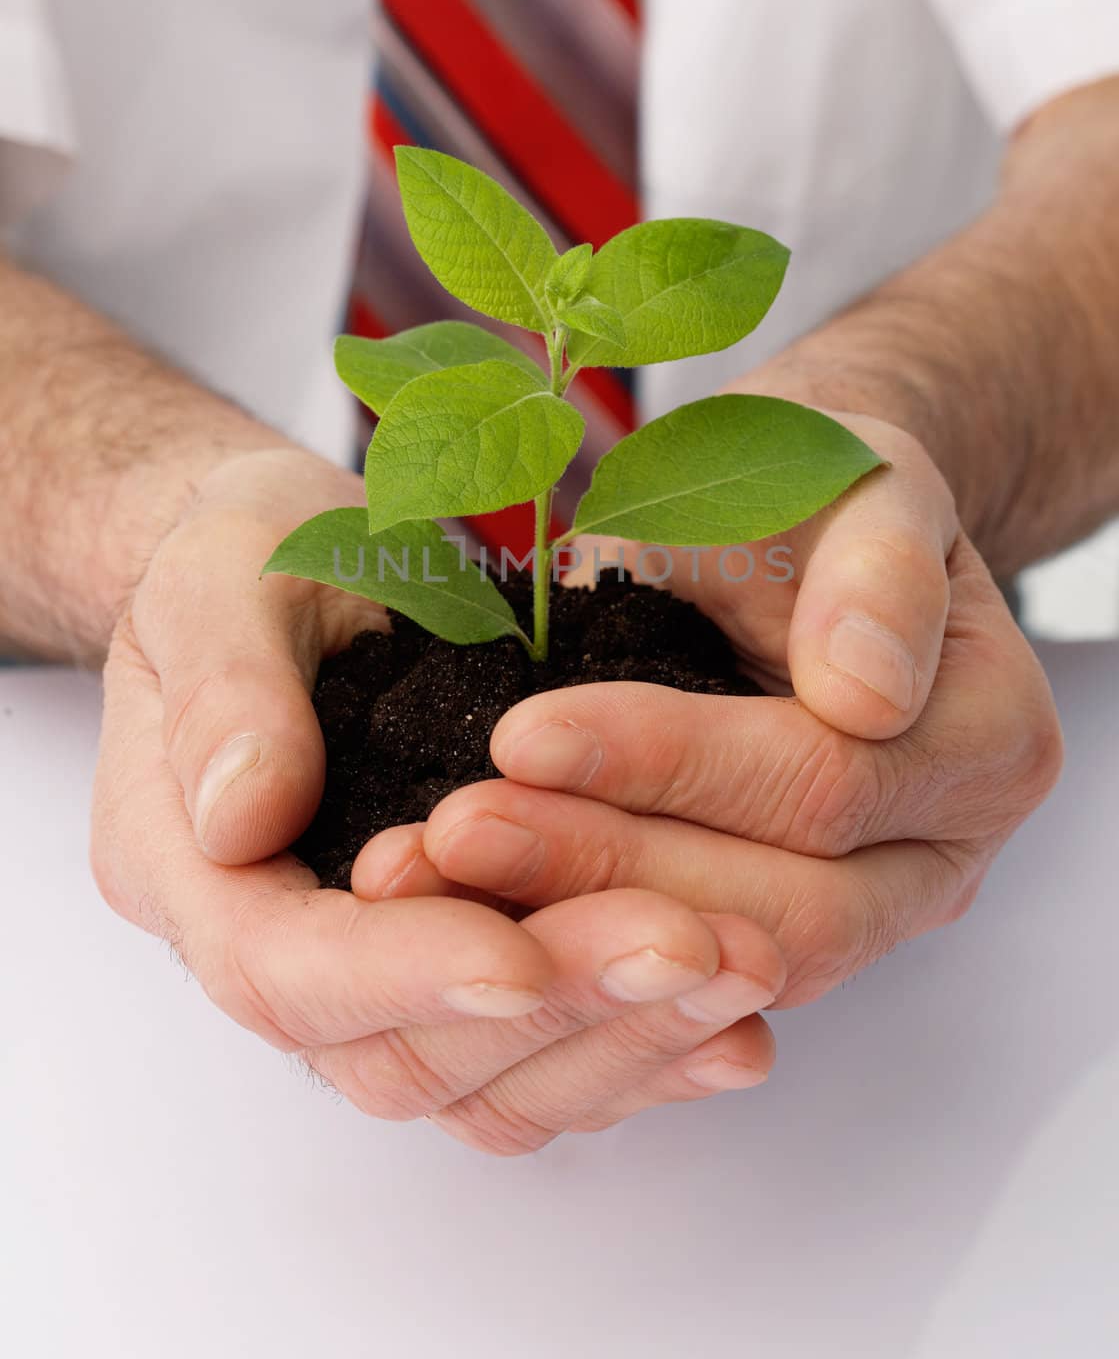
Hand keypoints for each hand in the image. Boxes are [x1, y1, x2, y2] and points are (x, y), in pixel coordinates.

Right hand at [90, 446, 784, 1152]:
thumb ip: (223, 695)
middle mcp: (281, 950)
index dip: (404, 972)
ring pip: (488, 1081)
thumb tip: (245, 819)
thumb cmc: (246, 560)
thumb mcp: (216, 580)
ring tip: (744, 967)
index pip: (284, 971)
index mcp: (191, 866)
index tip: (519, 953)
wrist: (296, 568)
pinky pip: (545, 1056)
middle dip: (556, 1003)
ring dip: (622, 1036)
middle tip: (693, 945)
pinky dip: (643, 1045)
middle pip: (404, 1052)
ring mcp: (374, 976)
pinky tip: (737, 1018)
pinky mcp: (460, 966)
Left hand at [356, 415, 1063, 1005]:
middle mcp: (939, 854)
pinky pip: (674, 975)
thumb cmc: (819, 488)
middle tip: (452, 827)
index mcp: (987, 744)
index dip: (671, 762)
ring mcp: (860, 909)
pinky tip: (460, 909)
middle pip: (781, 906)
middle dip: (604, 865)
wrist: (795, 533)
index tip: (521, 731)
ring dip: (568, 922)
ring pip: (719, 963)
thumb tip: (868, 689)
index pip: (824, 782)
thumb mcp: (863, 481)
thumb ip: (878, 571)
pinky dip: (565, 944)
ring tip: (431, 874)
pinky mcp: (768, 930)